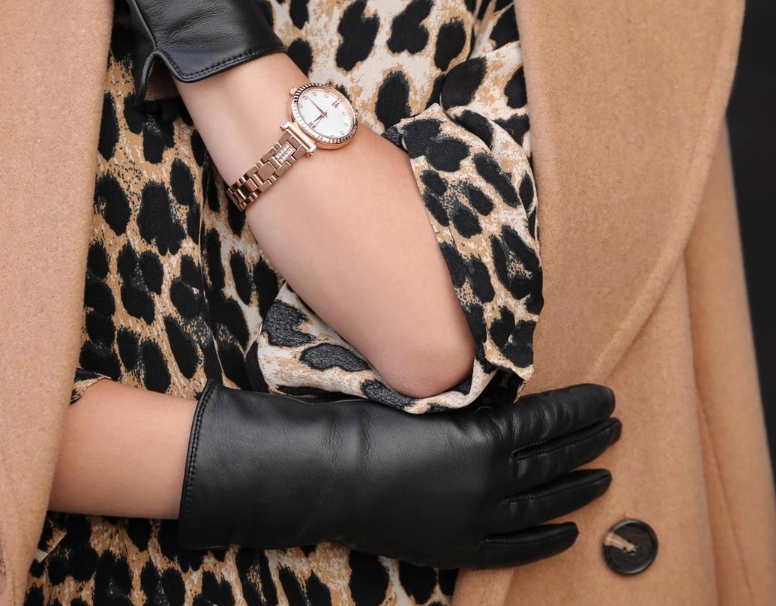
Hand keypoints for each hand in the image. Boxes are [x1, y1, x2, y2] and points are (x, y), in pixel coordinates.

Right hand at [177, 378, 620, 569]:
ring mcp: (479, 519)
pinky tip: (569, 532)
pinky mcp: (460, 546)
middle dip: (587, 443)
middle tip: (615, 429)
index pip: (548, 421)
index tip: (605, 398)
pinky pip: (516, 547)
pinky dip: (546, 540)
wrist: (331, 475)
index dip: (579, 409)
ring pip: (543, 504)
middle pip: (552, 460)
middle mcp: (492, 483)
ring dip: (576, 488)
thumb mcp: (426, 399)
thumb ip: (471, 404)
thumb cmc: (369, 421)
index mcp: (485, 440)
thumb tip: (504, 397)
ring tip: (603, 476)